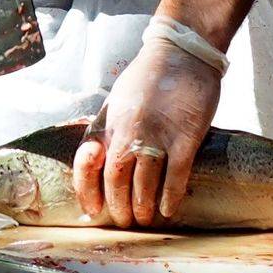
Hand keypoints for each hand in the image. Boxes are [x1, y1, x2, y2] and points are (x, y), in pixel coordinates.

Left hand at [72, 36, 221, 226]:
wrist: (183, 52)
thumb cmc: (149, 75)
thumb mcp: (117, 98)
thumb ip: (107, 127)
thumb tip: (97, 158)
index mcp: (110, 120)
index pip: (88, 163)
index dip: (87, 190)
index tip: (92, 210)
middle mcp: (129, 130)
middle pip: (116, 179)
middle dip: (118, 206)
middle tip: (125, 220)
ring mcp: (158, 135)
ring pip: (144, 183)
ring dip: (142, 207)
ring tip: (145, 219)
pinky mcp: (185, 138)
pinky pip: (175, 177)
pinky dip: (169, 198)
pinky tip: (167, 210)